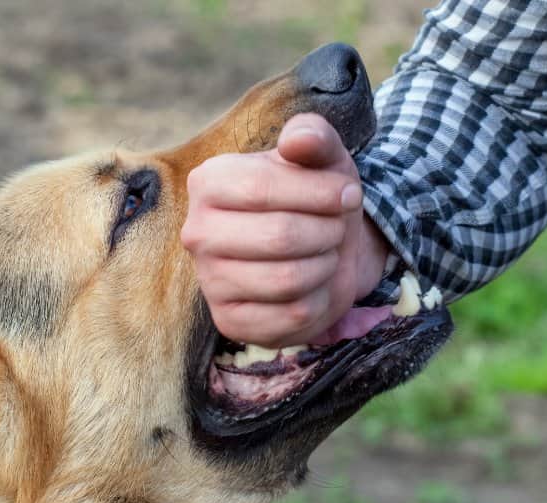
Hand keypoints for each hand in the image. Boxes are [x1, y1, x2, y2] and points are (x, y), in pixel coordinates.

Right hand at [181, 113, 390, 347]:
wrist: (320, 248)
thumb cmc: (315, 197)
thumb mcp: (322, 157)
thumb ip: (313, 136)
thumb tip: (298, 140)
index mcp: (208, 182)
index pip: (262, 188)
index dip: (320, 193)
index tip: (349, 194)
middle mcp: (198, 233)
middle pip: (279, 237)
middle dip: (327, 232)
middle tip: (335, 228)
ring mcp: (209, 281)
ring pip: (287, 279)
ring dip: (325, 265)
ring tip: (323, 253)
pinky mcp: (229, 322)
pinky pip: (292, 316)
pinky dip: (320, 300)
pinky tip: (313, 286)